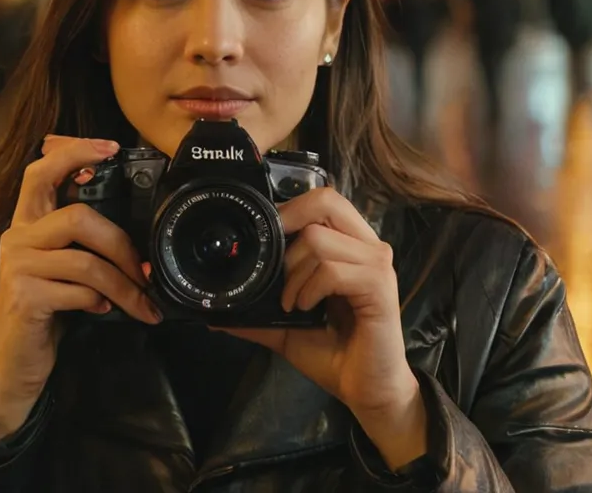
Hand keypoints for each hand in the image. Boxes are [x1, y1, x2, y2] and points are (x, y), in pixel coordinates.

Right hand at [0, 135, 161, 442]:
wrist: (13, 366)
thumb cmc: (46, 313)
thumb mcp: (63, 270)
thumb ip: (82, 243)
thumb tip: (134, 235)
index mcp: (27, 224)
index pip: (41, 171)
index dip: (75, 152)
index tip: (111, 148)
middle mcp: (17, 238)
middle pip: (77, 216)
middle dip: (122, 244)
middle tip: (146, 271)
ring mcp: (17, 267)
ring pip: (85, 260)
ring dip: (124, 284)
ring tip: (142, 303)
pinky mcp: (23, 297)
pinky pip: (77, 290)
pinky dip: (100, 302)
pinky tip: (104, 311)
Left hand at [218, 188, 425, 467]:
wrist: (364, 391)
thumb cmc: (332, 354)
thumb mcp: (285, 327)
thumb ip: (255, 312)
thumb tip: (212, 312)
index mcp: (350, 246)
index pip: (320, 200)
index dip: (286, 212)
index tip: (265, 245)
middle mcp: (368, 246)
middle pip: (326, 200)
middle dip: (288, 227)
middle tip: (274, 266)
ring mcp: (376, 264)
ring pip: (319, 238)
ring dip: (292, 273)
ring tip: (290, 302)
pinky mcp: (379, 286)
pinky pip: (331, 269)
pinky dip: (308, 288)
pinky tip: (304, 308)